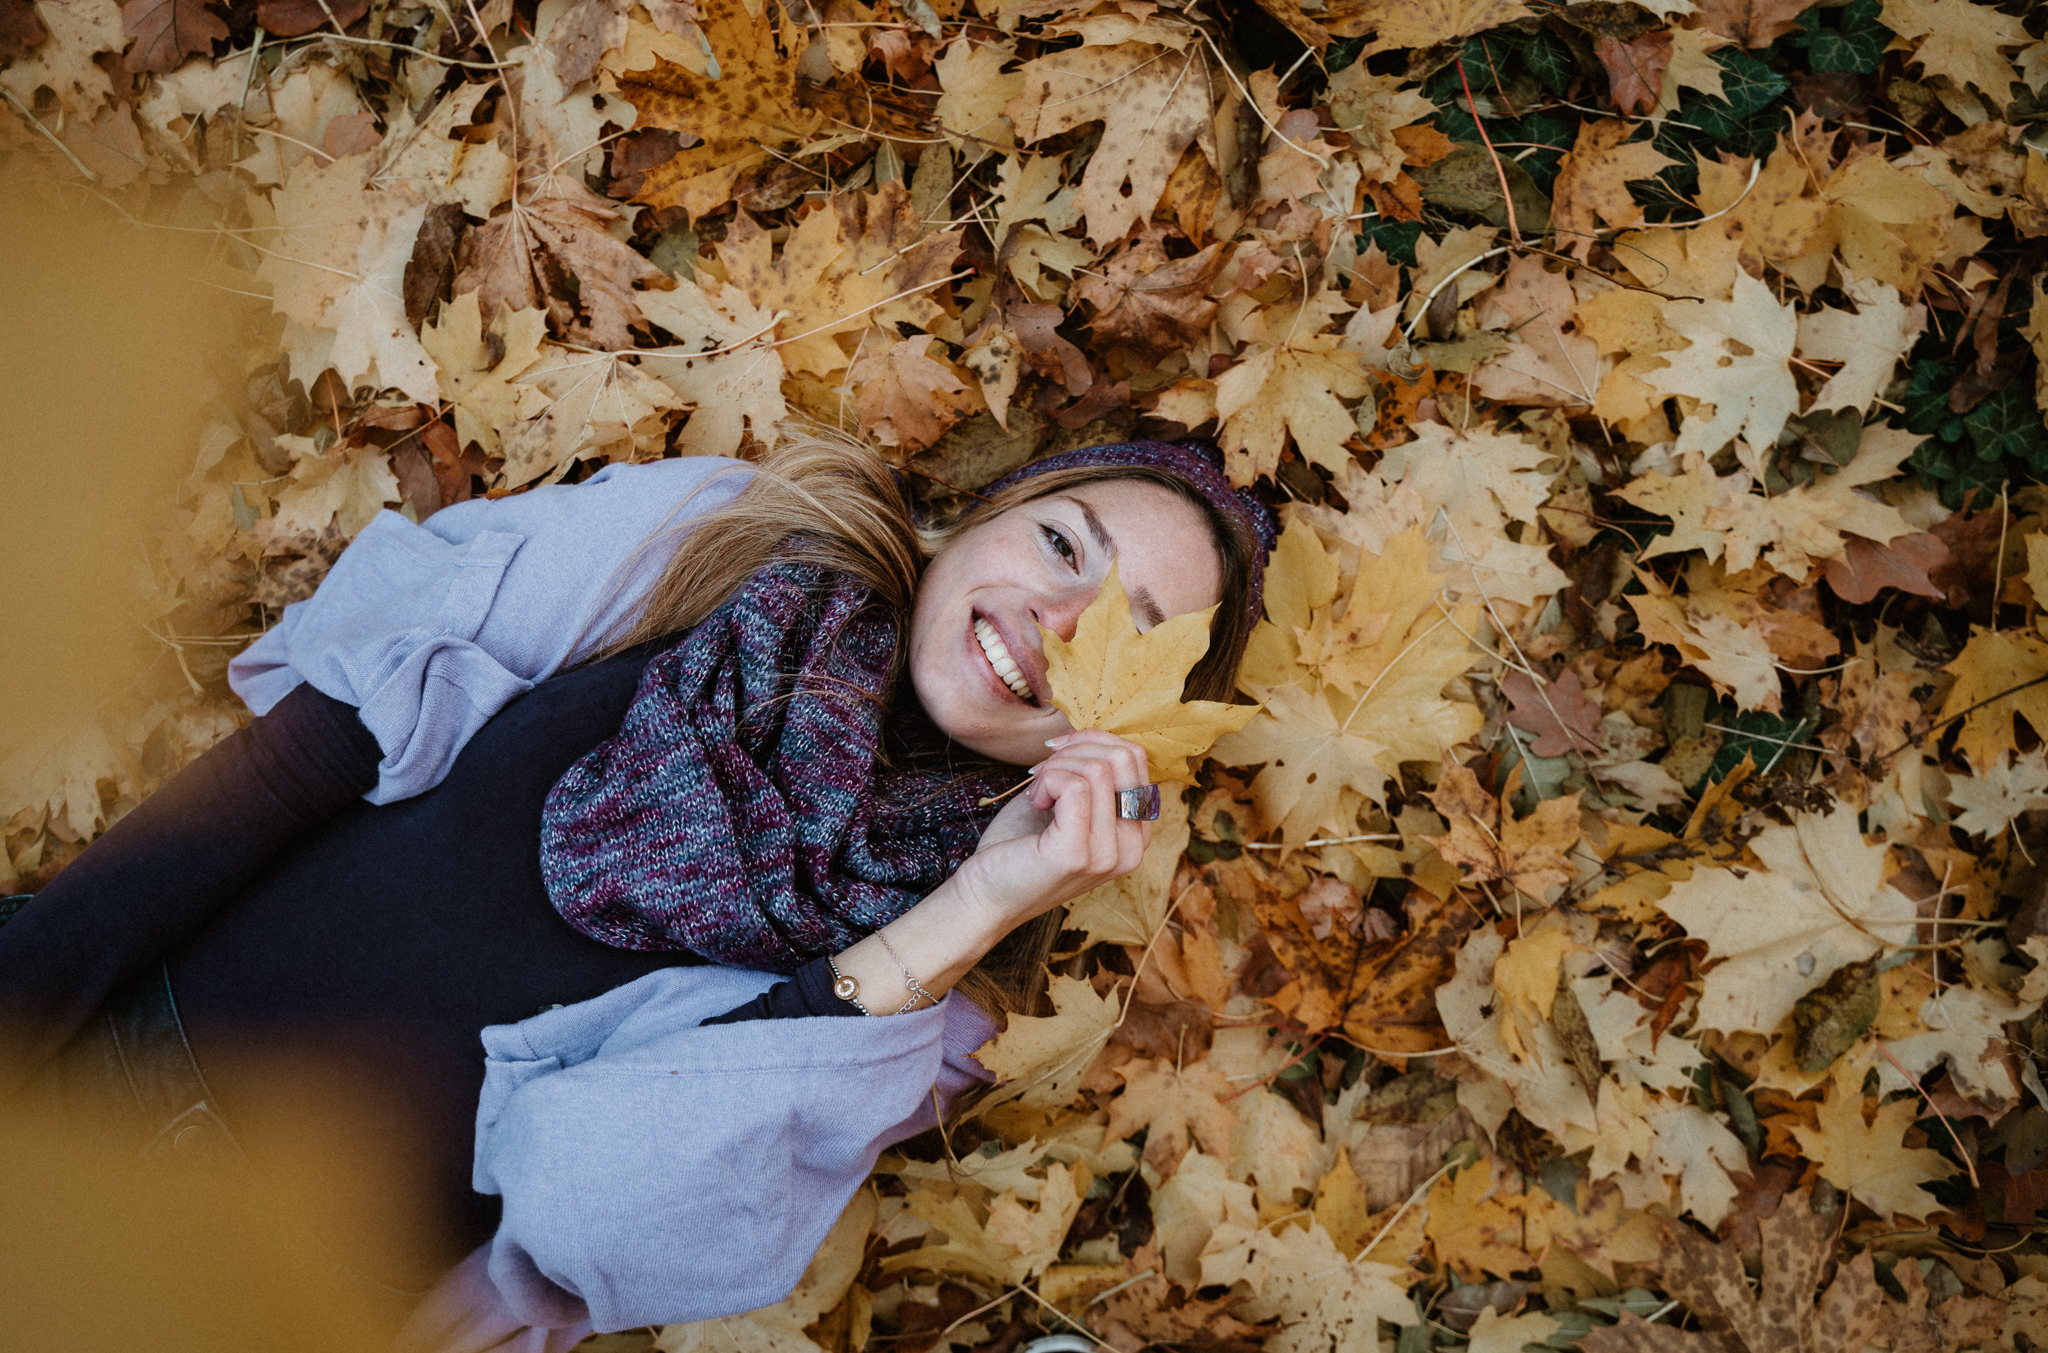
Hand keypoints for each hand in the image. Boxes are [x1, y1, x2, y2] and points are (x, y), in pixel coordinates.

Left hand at [954, 728, 1153, 931]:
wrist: (985, 893)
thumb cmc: (1021, 845)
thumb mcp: (1065, 801)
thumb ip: (1089, 772)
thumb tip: (1091, 734)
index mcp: (1134, 834)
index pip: (1136, 759)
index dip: (1093, 742)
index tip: (1057, 758)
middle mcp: (1131, 848)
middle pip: (1124, 757)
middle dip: (1077, 749)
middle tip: (1043, 771)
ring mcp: (1108, 855)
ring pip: (1098, 769)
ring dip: (1056, 767)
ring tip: (1037, 791)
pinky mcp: (1077, 854)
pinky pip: (1074, 786)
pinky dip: (1047, 781)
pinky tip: (1035, 801)